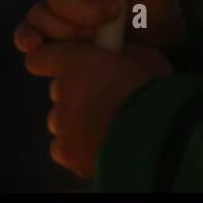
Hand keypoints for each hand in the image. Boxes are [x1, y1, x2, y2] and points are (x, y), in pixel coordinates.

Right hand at [12, 0, 186, 54]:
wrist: (159, 64)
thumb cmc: (158, 23)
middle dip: (82, 9)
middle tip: (111, 17)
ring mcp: (57, 18)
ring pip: (40, 15)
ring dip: (67, 30)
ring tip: (96, 41)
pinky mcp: (49, 43)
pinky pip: (26, 34)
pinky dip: (28, 37)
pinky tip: (36, 44)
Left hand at [23, 39, 173, 178]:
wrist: (163, 134)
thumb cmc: (157, 90)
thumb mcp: (142, 57)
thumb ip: (116, 52)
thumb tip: (110, 49)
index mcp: (76, 62)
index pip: (39, 58)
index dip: (52, 61)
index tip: (69, 66)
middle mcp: (62, 91)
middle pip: (58, 91)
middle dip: (75, 94)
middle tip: (105, 100)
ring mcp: (63, 124)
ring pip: (61, 121)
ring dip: (77, 121)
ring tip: (109, 125)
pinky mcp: (69, 153)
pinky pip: (64, 148)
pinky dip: (78, 147)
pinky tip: (103, 143)